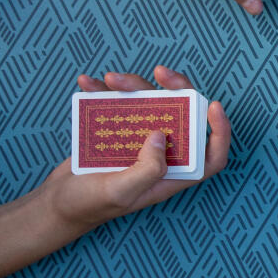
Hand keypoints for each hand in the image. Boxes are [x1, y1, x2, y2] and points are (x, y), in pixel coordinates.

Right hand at [36, 66, 231, 229]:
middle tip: (160, 72)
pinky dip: (104, 91)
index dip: (220, 132)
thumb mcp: (120, 192)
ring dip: (134, 85)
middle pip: (183, 118)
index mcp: (172, 176)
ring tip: (110, 79)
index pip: (211, 157)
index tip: (214, 105)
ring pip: (151, 104)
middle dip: (176, 90)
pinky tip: (88, 83)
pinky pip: (119, 104)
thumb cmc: (89, 205)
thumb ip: (147, 170)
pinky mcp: (118, 130)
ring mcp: (140, 141)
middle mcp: (162, 156)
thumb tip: (161, 136)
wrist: (57, 202)